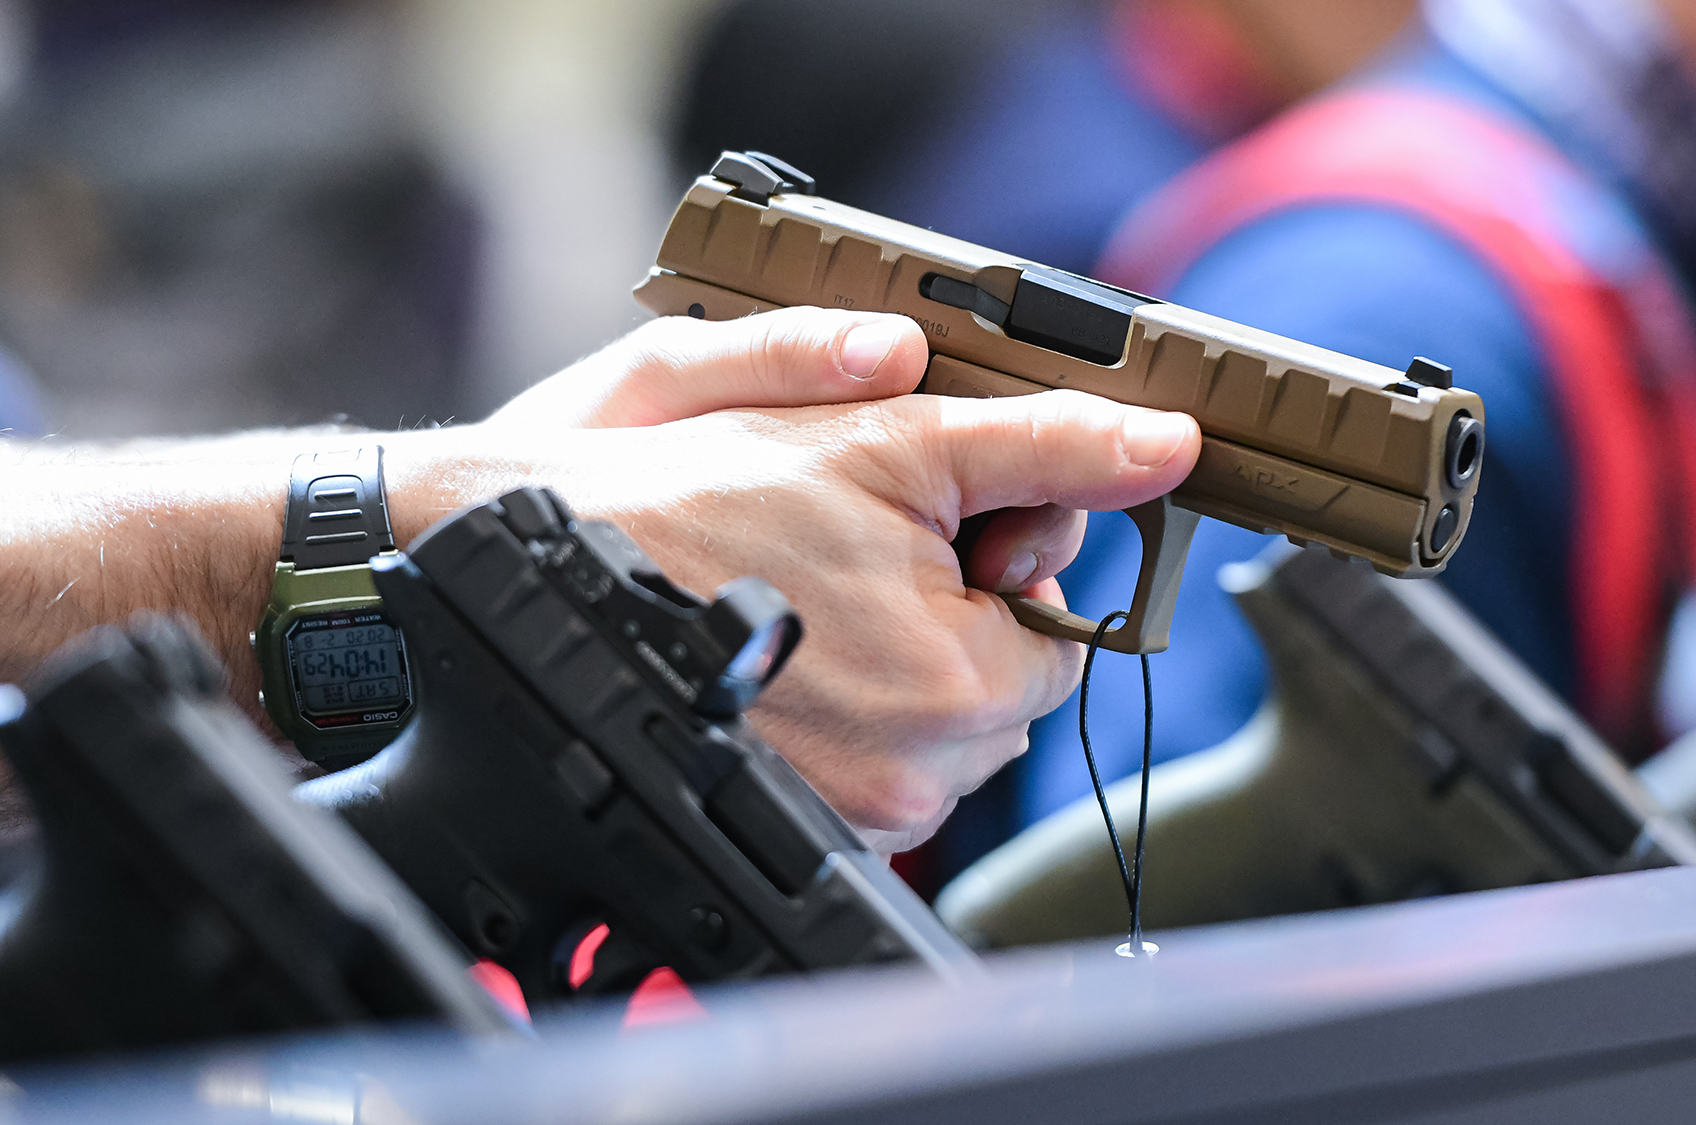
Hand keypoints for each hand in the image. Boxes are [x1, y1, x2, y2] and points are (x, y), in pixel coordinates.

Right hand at [437, 310, 1199, 848]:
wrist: (525, 567)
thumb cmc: (694, 499)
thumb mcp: (889, 441)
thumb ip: (1045, 443)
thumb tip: (1166, 443)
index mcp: (962, 688)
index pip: (1065, 632)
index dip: (1008, 560)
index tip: (935, 521)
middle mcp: (917, 780)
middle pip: (1003, 681)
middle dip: (958, 609)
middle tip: (856, 544)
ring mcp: (853, 813)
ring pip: (936, 720)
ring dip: (899, 651)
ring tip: (803, 585)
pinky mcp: (797, 818)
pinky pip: (872, 756)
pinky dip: (846, 697)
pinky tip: (779, 635)